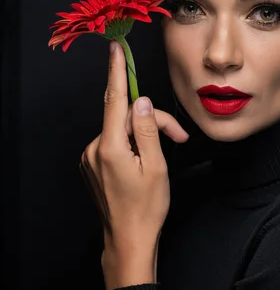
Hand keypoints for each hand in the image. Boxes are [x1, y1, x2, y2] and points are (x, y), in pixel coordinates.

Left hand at [79, 41, 188, 289]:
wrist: (128, 238)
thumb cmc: (147, 207)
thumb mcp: (156, 166)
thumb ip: (148, 130)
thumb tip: (143, 102)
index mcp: (110, 148)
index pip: (115, 101)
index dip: (116, 73)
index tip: (115, 51)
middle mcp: (94, 149)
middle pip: (125, 117)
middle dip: (152, 120)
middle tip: (178, 136)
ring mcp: (90, 158)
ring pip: (121, 130)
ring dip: (144, 134)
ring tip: (163, 153)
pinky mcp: (92, 164)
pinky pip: (114, 142)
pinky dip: (132, 143)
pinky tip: (145, 159)